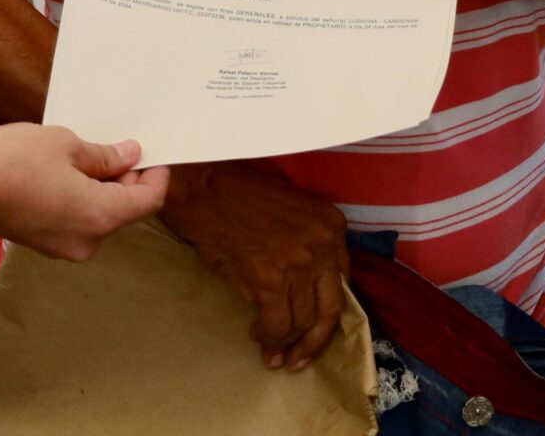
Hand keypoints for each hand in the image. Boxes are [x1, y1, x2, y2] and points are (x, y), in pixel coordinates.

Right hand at [0, 123, 169, 260]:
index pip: (149, 201)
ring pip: (99, 217)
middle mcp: (87, 241)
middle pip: (125, 211)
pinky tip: (66, 173)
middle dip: (127, 180)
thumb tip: (129, 157)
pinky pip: (76, 222)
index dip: (156, 175)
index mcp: (100, 217)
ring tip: (86, 155)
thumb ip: (104, 156)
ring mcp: (63, 248)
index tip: (152, 153)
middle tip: (117, 146)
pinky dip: (81, 200)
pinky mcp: (44, 244)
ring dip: (102, 189)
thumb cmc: (11, 162)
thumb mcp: (66, 145)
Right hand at [161, 159, 349, 370]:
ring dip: (287, 343)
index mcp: (332, 225)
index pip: (342, 281)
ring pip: (303, 321)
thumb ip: (305, 246)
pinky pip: (277, 324)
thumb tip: (302, 290)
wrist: (202, 187)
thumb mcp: (290, 210)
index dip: (326, 309)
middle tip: (299, 357)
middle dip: (315, 339)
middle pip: (330, 308)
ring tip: (272, 353)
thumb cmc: (237, 193)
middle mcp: (324, 245)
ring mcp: (299, 264)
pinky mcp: (270, 281)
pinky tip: (257, 337)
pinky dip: (268, 338)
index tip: (314, 326)